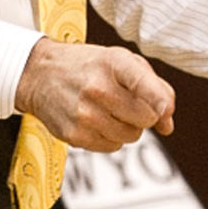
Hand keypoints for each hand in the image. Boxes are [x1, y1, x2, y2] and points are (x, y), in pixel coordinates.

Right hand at [15, 38, 174, 150]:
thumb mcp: (122, 61)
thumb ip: (155, 88)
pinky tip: (95, 119)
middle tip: (126, 101)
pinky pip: (112, 147)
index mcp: (113, 62)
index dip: (158, 99)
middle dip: (144, 113)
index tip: (165, 108)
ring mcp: (85, 114)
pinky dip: (110, 137)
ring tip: (107, 108)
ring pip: (131, 136)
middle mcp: (98, 87)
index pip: (141, 83)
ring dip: (127, 127)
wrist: (40, 74)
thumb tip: (168, 125)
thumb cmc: (88, 66)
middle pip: (145, 117)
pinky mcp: (75, 135)